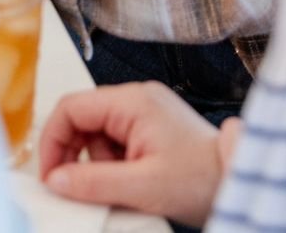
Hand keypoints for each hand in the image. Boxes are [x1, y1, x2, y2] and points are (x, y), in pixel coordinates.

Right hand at [39, 82, 234, 225]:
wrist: (236, 181)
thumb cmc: (202, 178)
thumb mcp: (141, 186)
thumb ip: (93, 182)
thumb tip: (55, 179)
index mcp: (133, 101)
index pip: (71, 108)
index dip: (53, 140)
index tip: (50, 173)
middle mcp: (138, 99)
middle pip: (82, 119)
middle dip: (74, 155)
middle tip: (76, 186)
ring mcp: (146, 112)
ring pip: (97, 134)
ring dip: (96, 163)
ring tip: (120, 186)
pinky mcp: (152, 128)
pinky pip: (115, 142)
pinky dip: (112, 165)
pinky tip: (129, 182)